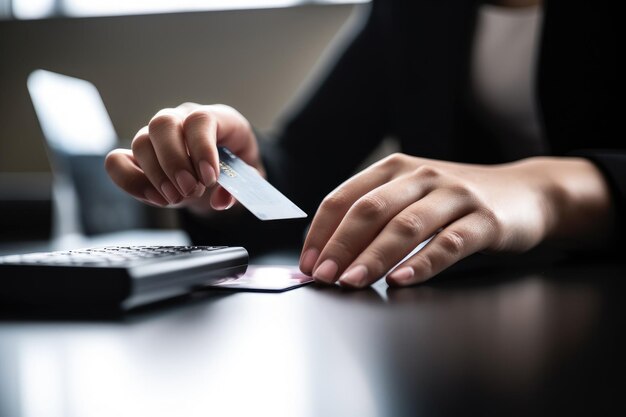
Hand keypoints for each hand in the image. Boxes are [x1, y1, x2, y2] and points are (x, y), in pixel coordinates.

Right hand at [105, 103, 262, 212]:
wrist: (220, 175)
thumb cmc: (235, 169)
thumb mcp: (247, 179)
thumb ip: (238, 188)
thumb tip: (221, 199)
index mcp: (215, 118)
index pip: (200, 120)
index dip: (202, 148)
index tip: (210, 178)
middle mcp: (181, 119)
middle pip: (163, 124)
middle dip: (175, 162)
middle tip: (190, 190)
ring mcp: (156, 136)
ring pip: (141, 141)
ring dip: (156, 175)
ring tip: (176, 198)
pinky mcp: (137, 156)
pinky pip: (117, 161)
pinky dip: (131, 181)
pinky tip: (156, 198)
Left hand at [299, 153, 611, 287]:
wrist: (525, 192)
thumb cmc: (456, 200)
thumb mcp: (412, 195)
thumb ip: (376, 215)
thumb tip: (329, 253)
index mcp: (395, 168)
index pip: (345, 197)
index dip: (322, 231)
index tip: (309, 261)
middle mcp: (421, 176)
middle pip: (370, 209)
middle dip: (341, 245)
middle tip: (324, 275)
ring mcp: (454, 195)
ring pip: (406, 225)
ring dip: (374, 256)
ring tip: (353, 281)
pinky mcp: (485, 220)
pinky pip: (449, 243)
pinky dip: (422, 263)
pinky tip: (401, 280)